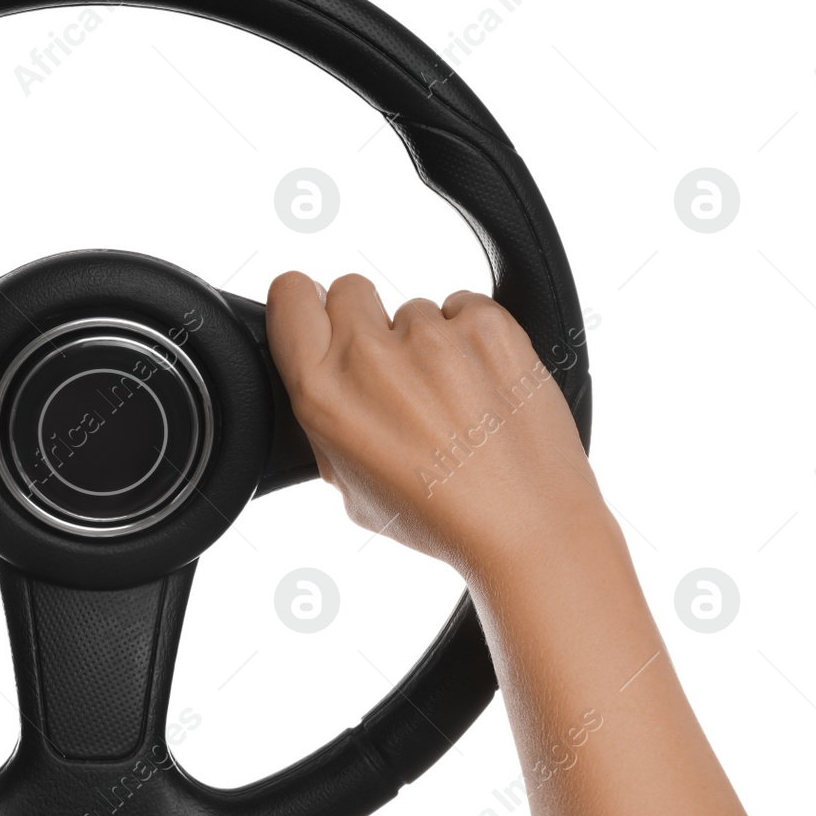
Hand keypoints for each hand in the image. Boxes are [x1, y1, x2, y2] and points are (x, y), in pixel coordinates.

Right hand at [265, 271, 603, 575]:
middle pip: (351, 288)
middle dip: (367, 322)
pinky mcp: (489, 327)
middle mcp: (371, 357)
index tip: (321, 318)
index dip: (306, 303)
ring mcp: (433, 338)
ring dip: (428, 342)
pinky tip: (482, 385)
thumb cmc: (439, 517)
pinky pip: (466, 307)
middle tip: (395, 371)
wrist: (525, 527)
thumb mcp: (348, 483)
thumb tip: (325, 376)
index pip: (291, 293)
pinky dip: (473, 337)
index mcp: (322, 394)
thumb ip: (327, 418)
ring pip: (415, 308)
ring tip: (453, 400)